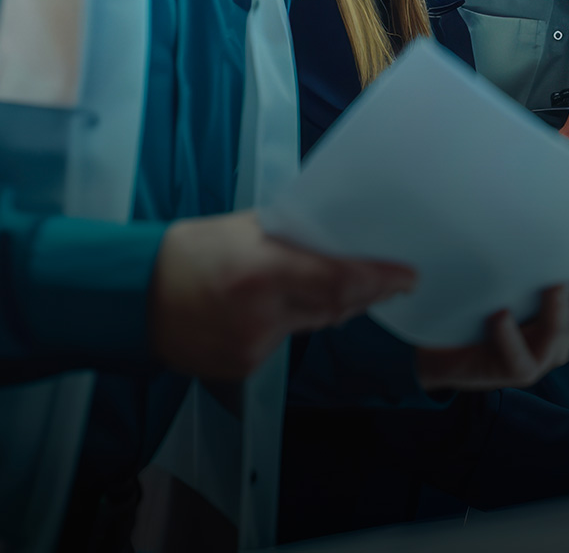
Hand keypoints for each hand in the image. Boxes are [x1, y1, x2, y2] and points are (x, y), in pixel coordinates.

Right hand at [150, 211, 415, 380]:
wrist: (134, 297)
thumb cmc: (190, 252)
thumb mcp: (247, 228)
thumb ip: (294, 235)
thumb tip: (340, 237)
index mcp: (264, 270)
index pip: (340, 280)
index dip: (380, 280)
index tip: (408, 276)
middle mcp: (262, 313)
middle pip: (336, 307)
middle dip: (367, 293)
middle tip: (393, 280)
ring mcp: (253, 345)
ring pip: (315, 325)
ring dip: (333, 306)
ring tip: (345, 285)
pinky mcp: (244, 366)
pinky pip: (286, 343)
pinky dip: (294, 323)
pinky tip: (284, 307)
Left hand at [415, 268, 568, 391]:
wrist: (444, 357)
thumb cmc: (480, 318)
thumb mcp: (509, 293)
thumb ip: (526, 276)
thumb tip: (535, 235)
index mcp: (561, 323)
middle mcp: (556, 342)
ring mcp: (539, 360)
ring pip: (555, 334)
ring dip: (556, 308)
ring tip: (555, 284)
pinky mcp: (514, 374)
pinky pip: (519, 358)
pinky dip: (510, 336)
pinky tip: (500, 315)